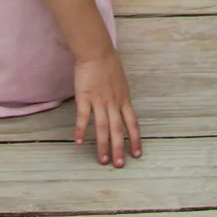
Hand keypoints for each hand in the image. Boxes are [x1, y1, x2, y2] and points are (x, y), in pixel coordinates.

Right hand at [72, 53, 142, 167]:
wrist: (96, 52)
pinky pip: (83, 117)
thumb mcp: (121, 82)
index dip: (135, 140)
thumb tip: (122, 107)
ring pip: (103, 127)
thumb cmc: (108, 64)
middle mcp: (114, 103)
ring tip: (102, 160)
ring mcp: (99, 101)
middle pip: (118, 130)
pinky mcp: (85, 98)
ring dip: (103, 145)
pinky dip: (81, 131)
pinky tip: (79, 142)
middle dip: (119, 148)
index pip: (132, 124)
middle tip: (120, 164)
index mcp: (124, 100)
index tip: (137, 154)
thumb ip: (121, 97)